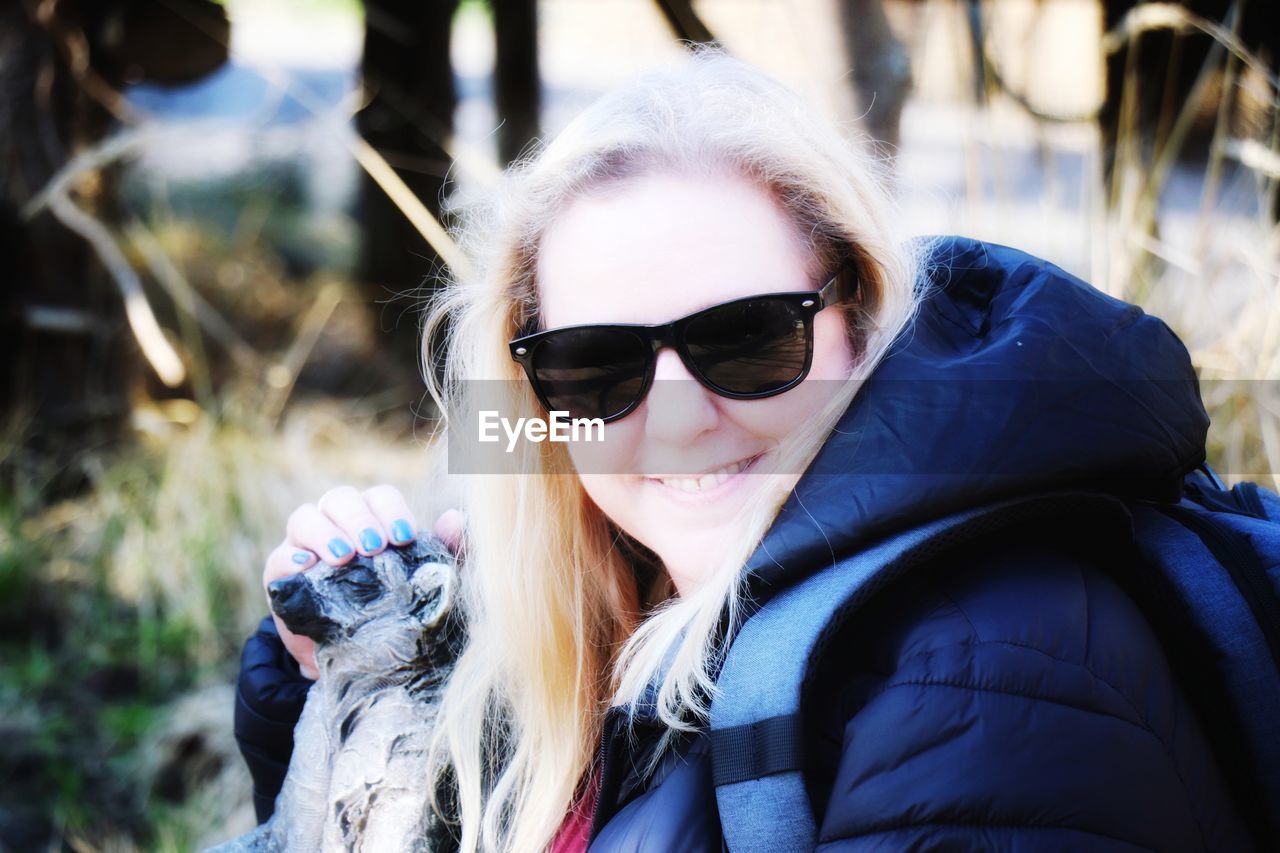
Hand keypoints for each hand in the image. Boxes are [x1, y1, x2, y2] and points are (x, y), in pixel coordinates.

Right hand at [263, 484, 465, 679]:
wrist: (362, 664)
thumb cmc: (399, 613)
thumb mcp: (427, 586)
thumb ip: (446, 552)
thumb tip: (456, 519)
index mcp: (374, 520)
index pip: (379, 497)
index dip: (391, 510)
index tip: (405, 537)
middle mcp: (337, 525)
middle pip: (340, 498)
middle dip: (359, 518)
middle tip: (375, 547)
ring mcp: (304, 547)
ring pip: (304, 517)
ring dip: (325, 533)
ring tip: (344, 558)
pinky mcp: (280, 577)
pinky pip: (278, 559)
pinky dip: (290, 558)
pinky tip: (305, 568)